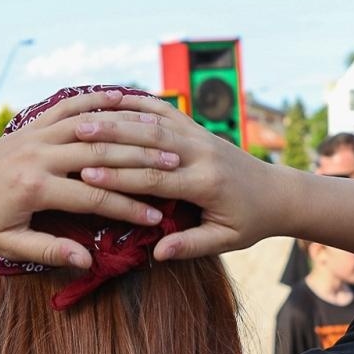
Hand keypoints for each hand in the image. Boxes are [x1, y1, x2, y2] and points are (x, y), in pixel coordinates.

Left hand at [0, 89, 183, 268]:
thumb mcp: (8, 245)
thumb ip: (49, 252)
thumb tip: (88, 261)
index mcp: (34, 187)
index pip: (92, 196)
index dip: (128, 209)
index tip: (158, 219)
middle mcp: (37, 155)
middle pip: (100, 154)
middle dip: (140, 162)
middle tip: (175, 168)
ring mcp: (34, 134)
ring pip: (89, 125)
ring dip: (126, 129)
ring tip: (160, 135)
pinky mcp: (31, 124)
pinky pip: (68, 106)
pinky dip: (95, 100)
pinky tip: (122, 97)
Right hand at [69, 93, 284, 258]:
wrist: (277, 192)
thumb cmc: (249, 222)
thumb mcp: (226, 240)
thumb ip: (192, 245)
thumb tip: (157, 253)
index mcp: (205, 183)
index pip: (155, 178)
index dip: (119, 177)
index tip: (86, 177)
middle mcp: (201, 153)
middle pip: (150, 140)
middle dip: (112, 138)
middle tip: (77, 136)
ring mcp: (200, 135)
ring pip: (155, 120)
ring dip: (118, 118)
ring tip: (85, 118)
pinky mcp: (197, 127)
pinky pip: (164, 109)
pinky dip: (137, 103)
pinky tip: (110, 99)